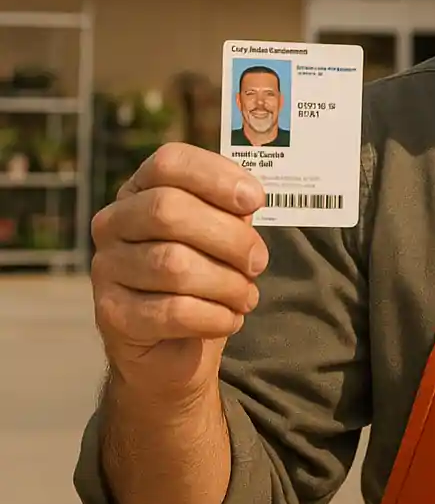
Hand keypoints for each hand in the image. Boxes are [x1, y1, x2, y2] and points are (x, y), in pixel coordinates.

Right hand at [90, 143, 267, 403]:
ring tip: (247, 296)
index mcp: (142, 188)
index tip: (256, 200)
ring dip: (227, 283)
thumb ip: (232, 211)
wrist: (174, 342)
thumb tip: (248, 202)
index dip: (216, 176)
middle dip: (229, 237)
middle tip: (259, 261)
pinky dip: (214, 316)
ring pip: (173, 265)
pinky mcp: (112, 315)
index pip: (169, 162)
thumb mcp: (222, 230)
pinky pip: (172, 312)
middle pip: (169, 211)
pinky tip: (230, 318)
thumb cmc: (205, 270)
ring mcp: (107, 267)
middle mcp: (115, 222)